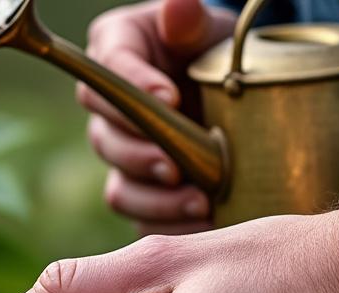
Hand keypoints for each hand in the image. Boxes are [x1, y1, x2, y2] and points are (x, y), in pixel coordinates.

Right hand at [80, 0, 234, 233]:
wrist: (234, 91)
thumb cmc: (214, 48)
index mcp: (114, 54)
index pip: (107, 71)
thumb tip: (178, 6)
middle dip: (140, 154)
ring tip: (199, 200)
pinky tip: (204, 222)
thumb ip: (189, 21)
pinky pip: (142, 218)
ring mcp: (121, 155)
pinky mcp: (140, 192)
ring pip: (120, 185)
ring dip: (156, 198)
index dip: (132, 88)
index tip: (169, 98)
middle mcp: (107, 109)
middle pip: (104, 136)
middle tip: (175, 162)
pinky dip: (171, 225)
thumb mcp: (208, 28)